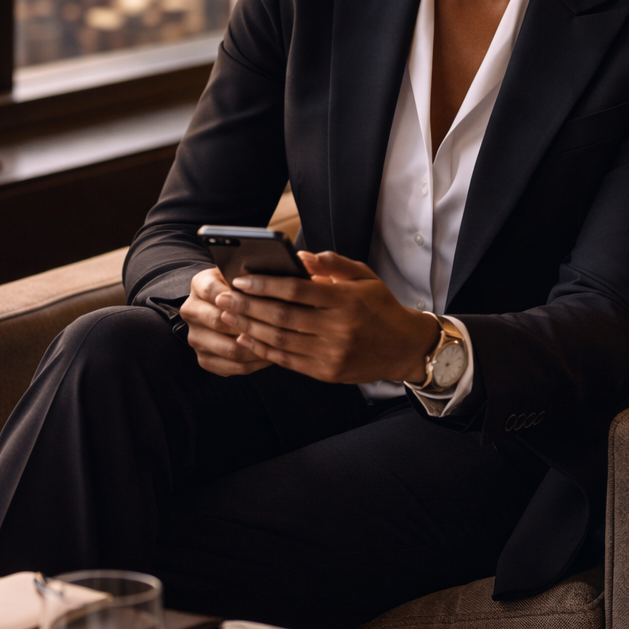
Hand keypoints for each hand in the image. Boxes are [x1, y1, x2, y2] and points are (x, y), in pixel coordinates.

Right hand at [179, 265, 272, 376]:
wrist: (224, 304)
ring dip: (257, 348)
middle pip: (220, 322)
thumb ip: (251, 274)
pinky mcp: (204, 358)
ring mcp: (196, 337)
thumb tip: (270, 281)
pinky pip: (232, 367)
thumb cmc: (242, 287)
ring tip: (281, 344)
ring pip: (230, 349)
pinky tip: (272, 356)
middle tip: (279, 327)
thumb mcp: (243, 273)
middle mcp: (192, 311)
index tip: (261, 300)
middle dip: (251, 326)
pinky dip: (255, 363)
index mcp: (200, 285)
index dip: (238, 298)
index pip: (214, 291)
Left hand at [213, 250, 438, 384]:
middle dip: (248, 306)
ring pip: (281, 340)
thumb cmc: (381, 307)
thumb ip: (332, 264)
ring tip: (228, 315)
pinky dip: (263, 349)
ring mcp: (332, 353)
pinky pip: (288, 360)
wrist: (405, 348)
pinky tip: (246, 337)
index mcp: (346, 300)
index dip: (265, 284)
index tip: (240, 279)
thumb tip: (299, 255)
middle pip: (282, 316)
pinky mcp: (327, 372)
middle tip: (223, 297)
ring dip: (249, 327)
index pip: (297, 290)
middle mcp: (338, 328)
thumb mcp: (364, 277)